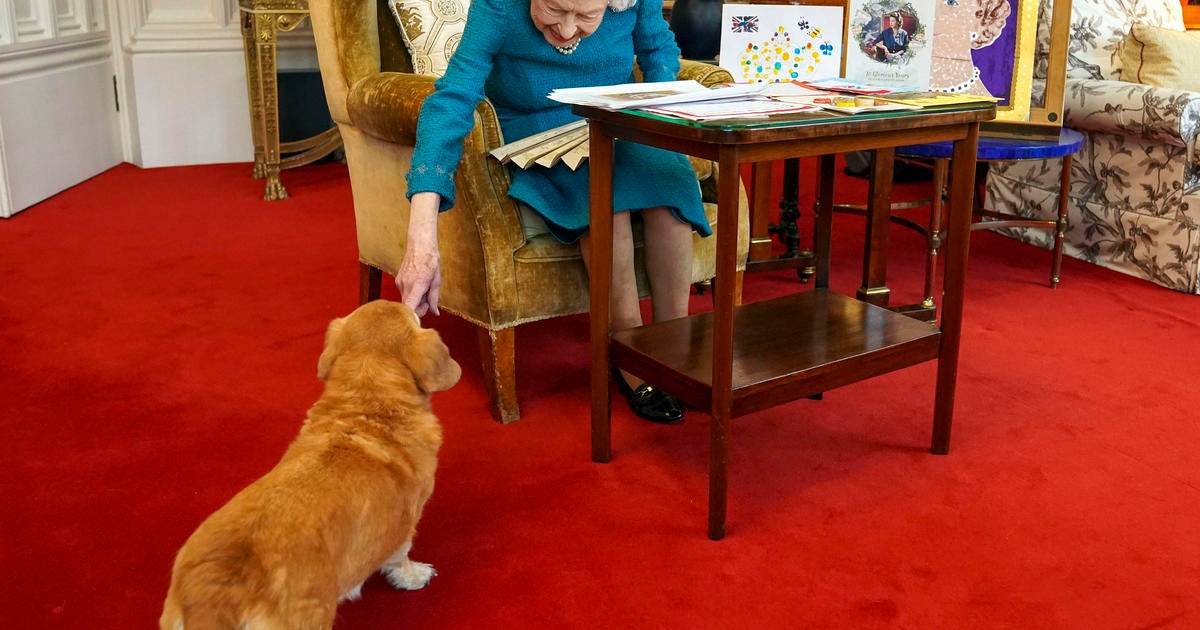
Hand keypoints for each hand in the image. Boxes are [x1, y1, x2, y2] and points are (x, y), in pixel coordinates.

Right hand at [396, 192, 441, 316]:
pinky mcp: (398, 280)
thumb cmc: (431, 261)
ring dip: (416, 300)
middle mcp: (405, 285)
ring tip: (424, 289)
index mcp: (417, 285)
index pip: (410, 307)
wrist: (420, 245)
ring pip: (406, 300)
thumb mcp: (436, 281)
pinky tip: (418, 285)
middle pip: (408, 307)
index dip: (414, 317)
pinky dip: (412, 294)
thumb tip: (435, 313)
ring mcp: (400, 283)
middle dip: (418, 308)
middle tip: (428, 301)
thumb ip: (434, 299)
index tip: (420, 320)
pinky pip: (404, 293)